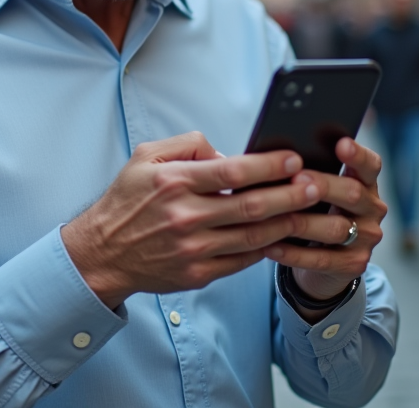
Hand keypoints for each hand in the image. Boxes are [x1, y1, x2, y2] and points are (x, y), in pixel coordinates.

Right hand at [61, 132, 323, 308]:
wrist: (102, 253)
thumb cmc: (127, 201)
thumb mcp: (145, 157)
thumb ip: (187, 146)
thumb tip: (225, 152)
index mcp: (174, 183)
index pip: (232, 171)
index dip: (268, 165)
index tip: (294, 158)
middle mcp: (185, 217)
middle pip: (251, 206)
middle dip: (290, 194)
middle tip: (316, 184)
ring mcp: (193, 249)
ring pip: (253, 236)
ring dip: (287, 223)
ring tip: (311, 210)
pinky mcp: (197, 274)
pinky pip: (242, 260)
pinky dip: (266, 248)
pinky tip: (284, 235)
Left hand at [264, 138, 386, 306]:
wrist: (324, 262)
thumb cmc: (314, 212)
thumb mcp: (318, 193)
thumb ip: (308, 175)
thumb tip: (274, 157)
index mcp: (366, 184)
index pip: (370, 165)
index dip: (358, 155)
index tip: (341, 144)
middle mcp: (373, 210)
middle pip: (353, 193)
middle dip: (323, 185)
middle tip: (297, 178)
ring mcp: (367, 239)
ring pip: (337, 228)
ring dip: (303, 221)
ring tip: (275, 214)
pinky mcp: (354, 266)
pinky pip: (322, 259)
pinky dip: (294, 253)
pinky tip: (271, 246)